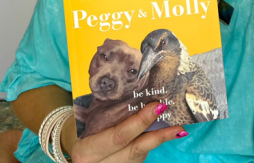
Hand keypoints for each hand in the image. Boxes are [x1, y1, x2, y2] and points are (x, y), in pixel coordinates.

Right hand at [68, 102, 185, 161]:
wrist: (75, 152)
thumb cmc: (83, 131)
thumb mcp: (89, 124)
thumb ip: (110, 115)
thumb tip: (142, 96)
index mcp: (87, 150)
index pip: (119, 136)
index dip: (140, 122)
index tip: (157, 107)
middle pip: (135, 149)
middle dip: (158, 136)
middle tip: (178, 124)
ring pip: (140, 154)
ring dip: (160, 140)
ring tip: (178, 130)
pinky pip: (139, 156)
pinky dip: (152, 144)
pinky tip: (165, 134)